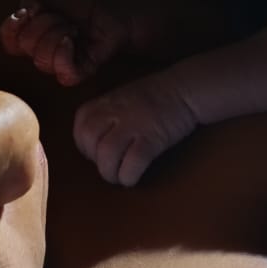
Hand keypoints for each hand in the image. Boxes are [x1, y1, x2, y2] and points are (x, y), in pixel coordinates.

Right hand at [0, 0, 131, 85]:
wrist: (113, 17)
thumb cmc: (83, 12)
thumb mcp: (50, 0)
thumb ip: (30, 3)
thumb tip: (23, 13)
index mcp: (31, 40)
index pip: (8, 41)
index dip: (13, 27)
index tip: (29, 12)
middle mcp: (41, 56)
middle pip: (26, 44)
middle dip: (44, 22)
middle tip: (63, 18)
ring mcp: (58, 67)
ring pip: (42, 57)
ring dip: (59, 32)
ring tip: (73, 28)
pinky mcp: (77, 73)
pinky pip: (63, 69)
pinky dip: (66, 50)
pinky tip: (74, 39)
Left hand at [73, 74, 197, 185]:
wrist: (186, 90)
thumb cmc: (155, 97)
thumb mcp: (122, 98)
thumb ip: (105, 115)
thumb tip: (95, 143)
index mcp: (105, 102)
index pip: (80, 128)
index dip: (85, 146)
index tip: (97, 153)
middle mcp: (115, 112)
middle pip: (89, 141)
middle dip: (95, 160)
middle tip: (109, 165)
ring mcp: (133, 124)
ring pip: (107, 154)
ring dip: (110, 172)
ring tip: (119, 176)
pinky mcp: (152, 138)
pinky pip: (133, 161)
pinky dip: (129, 175)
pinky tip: (133, 178)